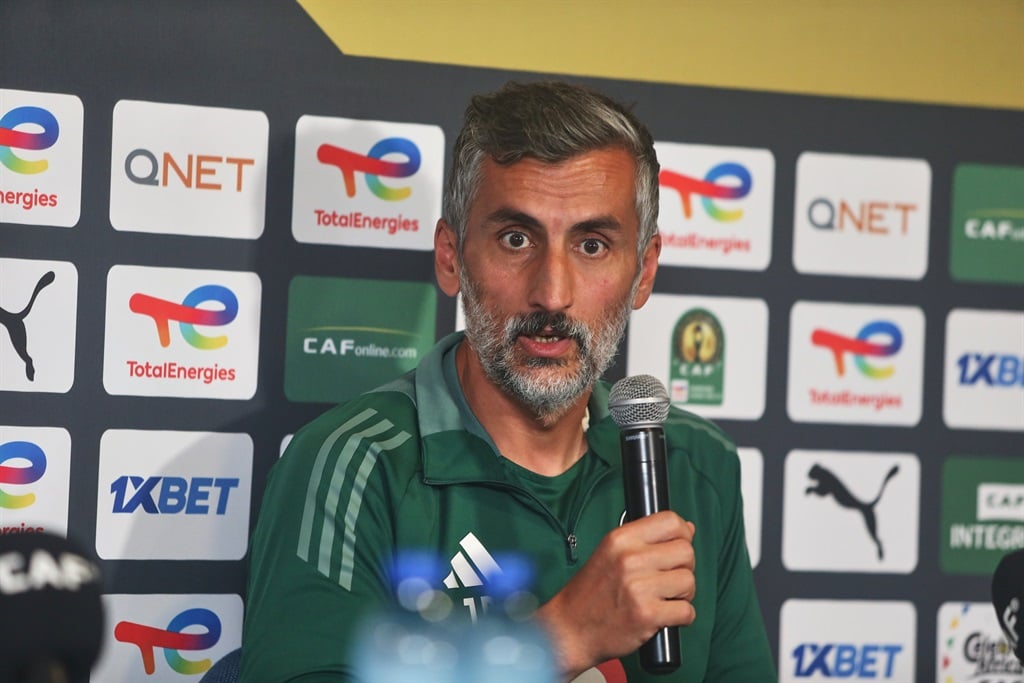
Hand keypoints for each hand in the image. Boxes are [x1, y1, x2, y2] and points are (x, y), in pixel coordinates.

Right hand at [534, 510, 695, 679]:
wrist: (570, 628)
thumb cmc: (591, 593)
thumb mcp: (610, 553)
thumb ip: (646, 540)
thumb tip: (687, 529)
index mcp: (620, 539)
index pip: (670, 521)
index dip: (682, 534)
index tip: (677, 547)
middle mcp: (629, 558)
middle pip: (686, 551)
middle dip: (684, 567)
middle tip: (668, 579)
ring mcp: (638, 587)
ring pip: (689, 581)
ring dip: (683, 594)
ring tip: (663, 599)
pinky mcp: (646, 614)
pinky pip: (687, 611)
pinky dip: (681, 618)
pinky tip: (663, 616)